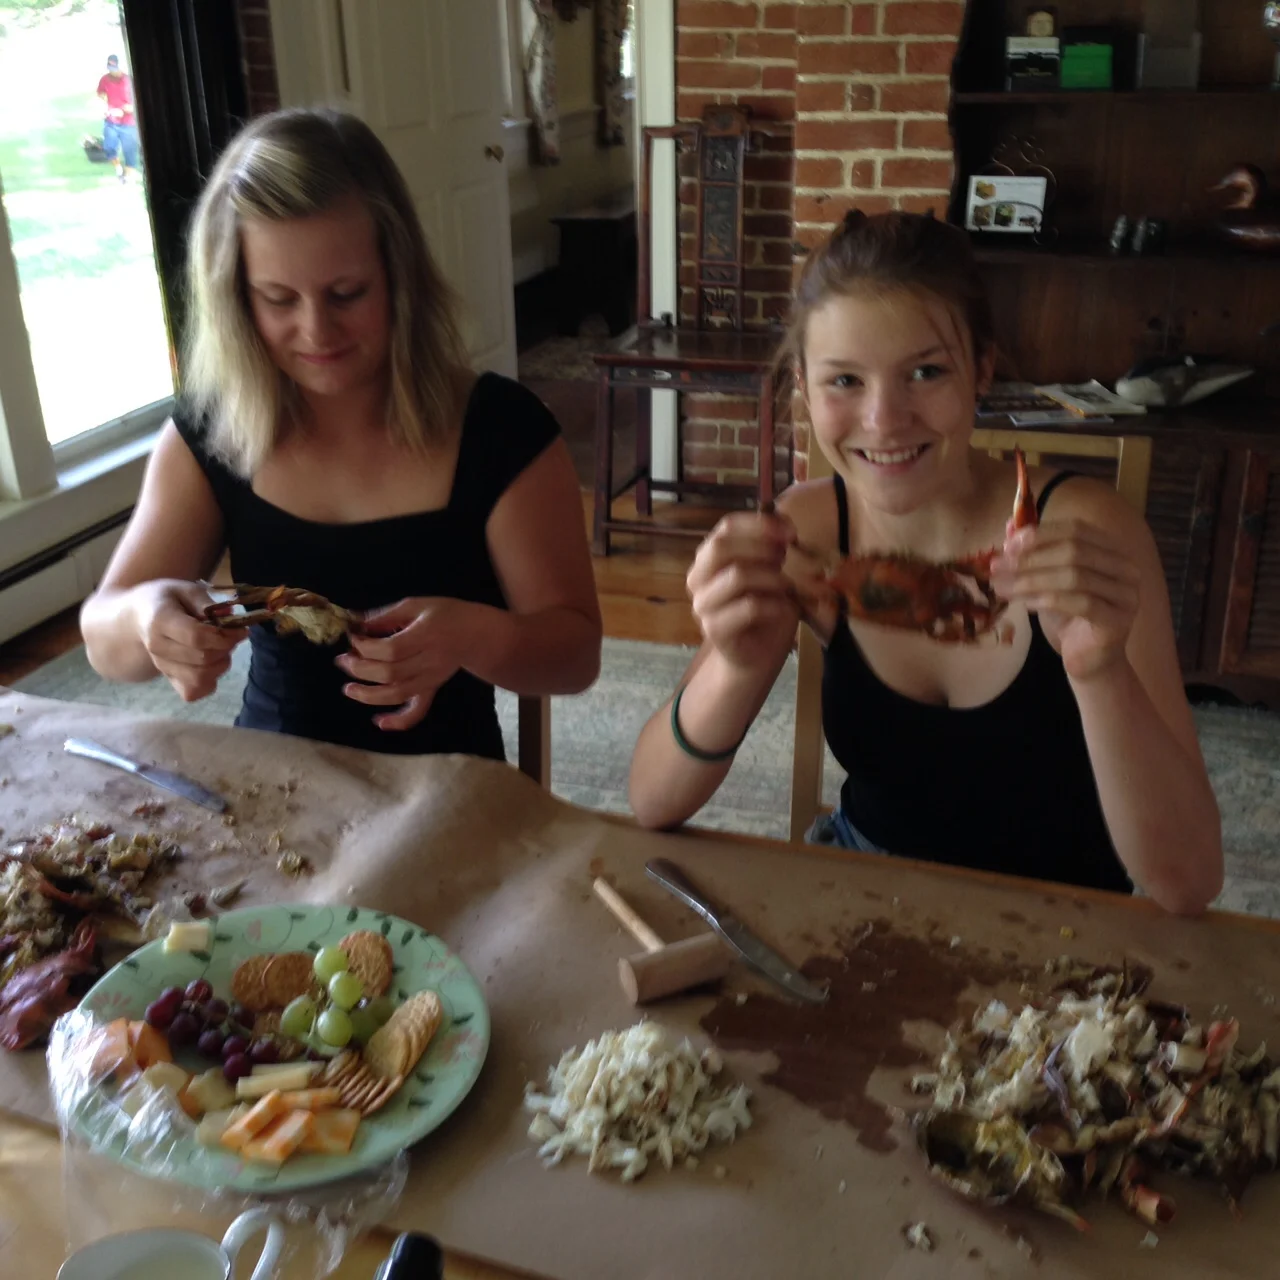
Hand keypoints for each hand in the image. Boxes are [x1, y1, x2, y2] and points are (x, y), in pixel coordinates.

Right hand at [133, 581, 246, 701]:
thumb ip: (206, 602)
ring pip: (200, 679)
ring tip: (221, 649)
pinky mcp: (169, 681)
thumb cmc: (166, 600)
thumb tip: (228, 618)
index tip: (240, 630)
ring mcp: (162, 667)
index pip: (196, 637)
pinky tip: (211, 665)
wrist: (138, 618)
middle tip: (231, 636)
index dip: (224, 636)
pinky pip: (193, 692)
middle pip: (202, 659)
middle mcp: (157, 648)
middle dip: (226, 648)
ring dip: (221, 665)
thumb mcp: (185, 589)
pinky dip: (210, 682)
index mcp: (159, 621)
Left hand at [336, 597, 473, 730]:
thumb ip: (385, 616)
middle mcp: (429, 661)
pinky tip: (379, 722)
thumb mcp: (416, 605)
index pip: (391, 649)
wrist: (474, 633)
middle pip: (390, 673)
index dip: (366, 647)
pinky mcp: (432, 688)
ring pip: (398, 695)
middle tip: (344, 660)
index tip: (353, 638)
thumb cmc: (444, 614)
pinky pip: (418, 711)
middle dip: (360, 669)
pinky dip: (398, 721)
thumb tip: (355, 625)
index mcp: (426, 636)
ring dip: (369, 695)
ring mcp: (431, 679)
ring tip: (349, 689)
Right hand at [687, 512, 813, 671]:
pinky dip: (774, 604)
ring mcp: (702, 604)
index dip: (760, 524)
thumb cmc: (765, 609)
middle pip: (721, 546)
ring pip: (737, 576)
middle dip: (760, 547)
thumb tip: (783, 523)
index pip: (726, 527)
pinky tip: (783, 608)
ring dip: (771, 578)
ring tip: (786, 588)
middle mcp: (698, 578)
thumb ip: (772, 546)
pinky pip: (749, 607)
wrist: (758, 654)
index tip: (790, 531)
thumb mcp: (773, 570)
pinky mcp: (713, 628)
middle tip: (784, 558)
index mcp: (709, 558)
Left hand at [989, 518, 1140, 681]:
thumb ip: (1033, 552)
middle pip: (1074, 551)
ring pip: (1074, 577)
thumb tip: (1009, 525)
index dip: (1039, 534)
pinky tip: (1024, 604)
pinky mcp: (1118, 621)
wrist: (1088, 657)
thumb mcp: (1047, 579)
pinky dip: (1047, 601)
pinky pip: (1081, 603)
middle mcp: (1125, 568)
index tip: (1006, 546)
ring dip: (1031, 580)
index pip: (1076, 529)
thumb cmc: (1068, 614)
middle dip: (1030, 558)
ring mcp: (1126, 594)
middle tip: (996, 568)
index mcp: (1111, 550)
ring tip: (1001, 588)